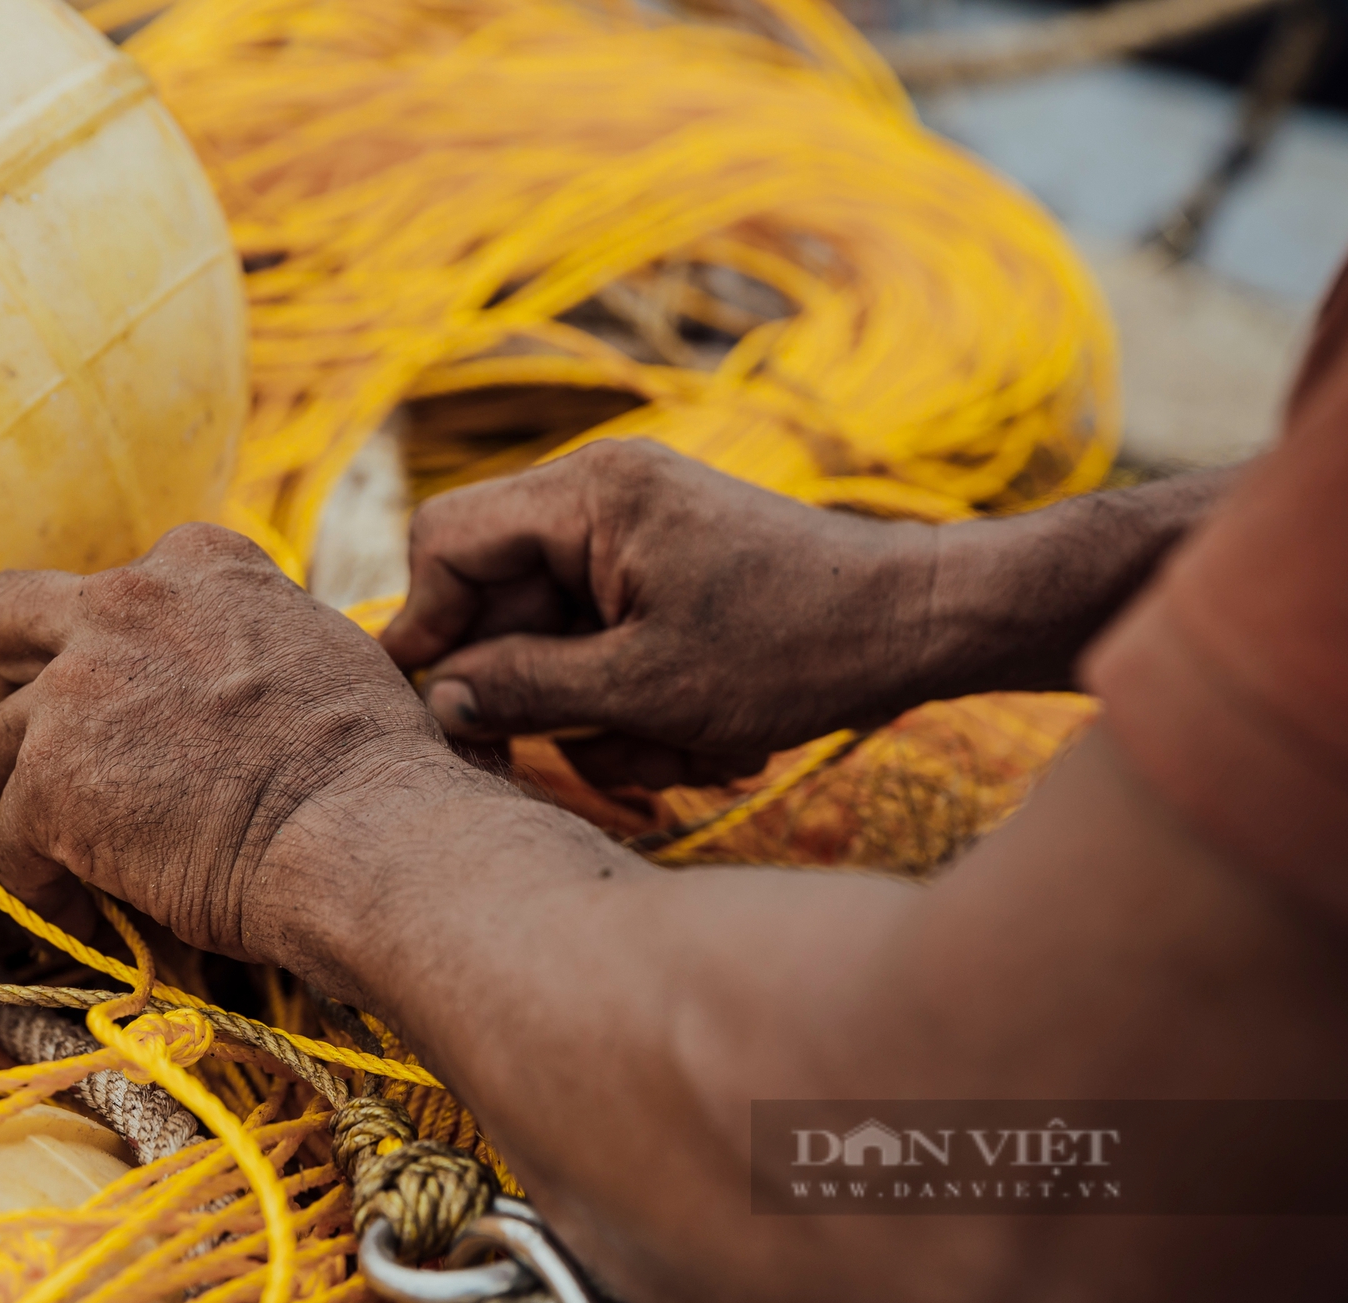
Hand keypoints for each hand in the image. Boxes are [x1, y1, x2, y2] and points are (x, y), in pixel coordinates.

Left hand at [0, 524, 466, 960]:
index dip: (105, 648)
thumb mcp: (319, 649)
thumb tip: (239, 676)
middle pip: (0, 617)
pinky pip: (7, 840)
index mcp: (195, 564)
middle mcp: (123, 605)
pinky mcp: (50, 782)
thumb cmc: (371, 758)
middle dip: (3, 676)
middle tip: (41, 741)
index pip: (109, 587)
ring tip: (71, 848)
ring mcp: (76, 691)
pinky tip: (84, 907)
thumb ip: (249, 637)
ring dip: (26, 792)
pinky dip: (39, 878)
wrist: (363, 832)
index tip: (126, 699)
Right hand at [381, 438, 942, 788]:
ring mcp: (638, 538)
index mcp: (589, 493)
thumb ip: (526, 688)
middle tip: (562, 765)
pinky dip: (640, 704)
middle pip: (502, 600)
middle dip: (535, 693)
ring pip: (557, 639)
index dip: (427, 627)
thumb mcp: (646, 687)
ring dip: (601, 716)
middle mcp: (603, 498)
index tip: (433, 710)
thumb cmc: (797, 645)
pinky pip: (610, 645)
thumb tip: (441, 698)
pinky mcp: (668, 578)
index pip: (450, 541)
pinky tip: (702, 743)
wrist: (921, 624)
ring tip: (675, 757)